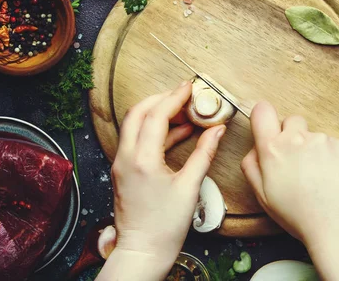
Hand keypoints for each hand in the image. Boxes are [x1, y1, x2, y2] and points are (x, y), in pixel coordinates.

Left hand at [99, 81, 225, 280]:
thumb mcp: (189, 187)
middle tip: (184, 95)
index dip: (174, 97)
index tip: (189, 87)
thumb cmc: (164, 226)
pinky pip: (136, 140)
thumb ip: (204, 154)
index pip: (156, 115)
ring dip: (156, 113)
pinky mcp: (123, 170)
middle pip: (139, 112)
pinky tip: (177, 133)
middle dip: (161, 99)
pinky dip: (154, 130)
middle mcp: (126, 157)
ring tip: (184, 112)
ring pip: (134, 124)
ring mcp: (121, 163)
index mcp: (142, 159)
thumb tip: (217, 131)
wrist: (142, 251)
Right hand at [241, 102, 338, 279]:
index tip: (268, 128)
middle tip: (295, 161)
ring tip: (316, 176)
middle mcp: (297, 139)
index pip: (262, 111)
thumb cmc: (297, 214)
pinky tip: (331, 177)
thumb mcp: (262, 195)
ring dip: (312, 148)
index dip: (263, 117)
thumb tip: (255, 147)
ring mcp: (322, 140)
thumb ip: (251, 165)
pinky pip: (331, 144)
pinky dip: (330, 156)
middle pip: (291, 120)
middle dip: (291, 135)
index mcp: (273, 149)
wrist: (337, 225)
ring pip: (312, 135)